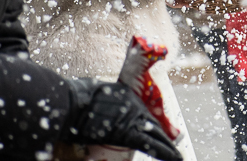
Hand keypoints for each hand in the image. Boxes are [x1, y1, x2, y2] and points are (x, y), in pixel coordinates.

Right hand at [64, 79, 181, 160]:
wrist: (70, 103)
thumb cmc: (75, 97)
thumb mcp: (92, 92)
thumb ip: (102, 99)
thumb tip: (96, 102)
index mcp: (126, 95)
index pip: (143, 111)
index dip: (151, 122)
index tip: (157, 129)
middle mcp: (133, 105)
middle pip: (152, 122)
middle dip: (164, 134)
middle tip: (174, 143)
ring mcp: (132, 117)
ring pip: (155, 133)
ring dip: (167, 145)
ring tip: (176, 154)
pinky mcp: (127, 132)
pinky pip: (149, 143)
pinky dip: (164, 151)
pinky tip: (176, 157)